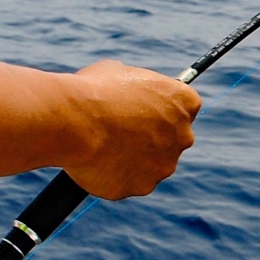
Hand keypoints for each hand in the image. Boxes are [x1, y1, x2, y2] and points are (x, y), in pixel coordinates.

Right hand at [62, 59, 200, 199]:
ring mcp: (164, 165)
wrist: (74, 121)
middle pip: (170, 139)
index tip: (140, 109)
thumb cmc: (94, 90)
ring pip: (150, 165)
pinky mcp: (142, 187)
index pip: (183, 107)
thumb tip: (125, 93)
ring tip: (102, 146)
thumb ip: (133, 87)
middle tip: (119, 130)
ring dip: (131, 159)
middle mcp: (183, 136)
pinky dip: (114, 176)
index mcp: (184, 102)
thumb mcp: (117, 72)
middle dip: (149, 137)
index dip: (159, 108)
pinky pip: (129, 182)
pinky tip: (95, 163)